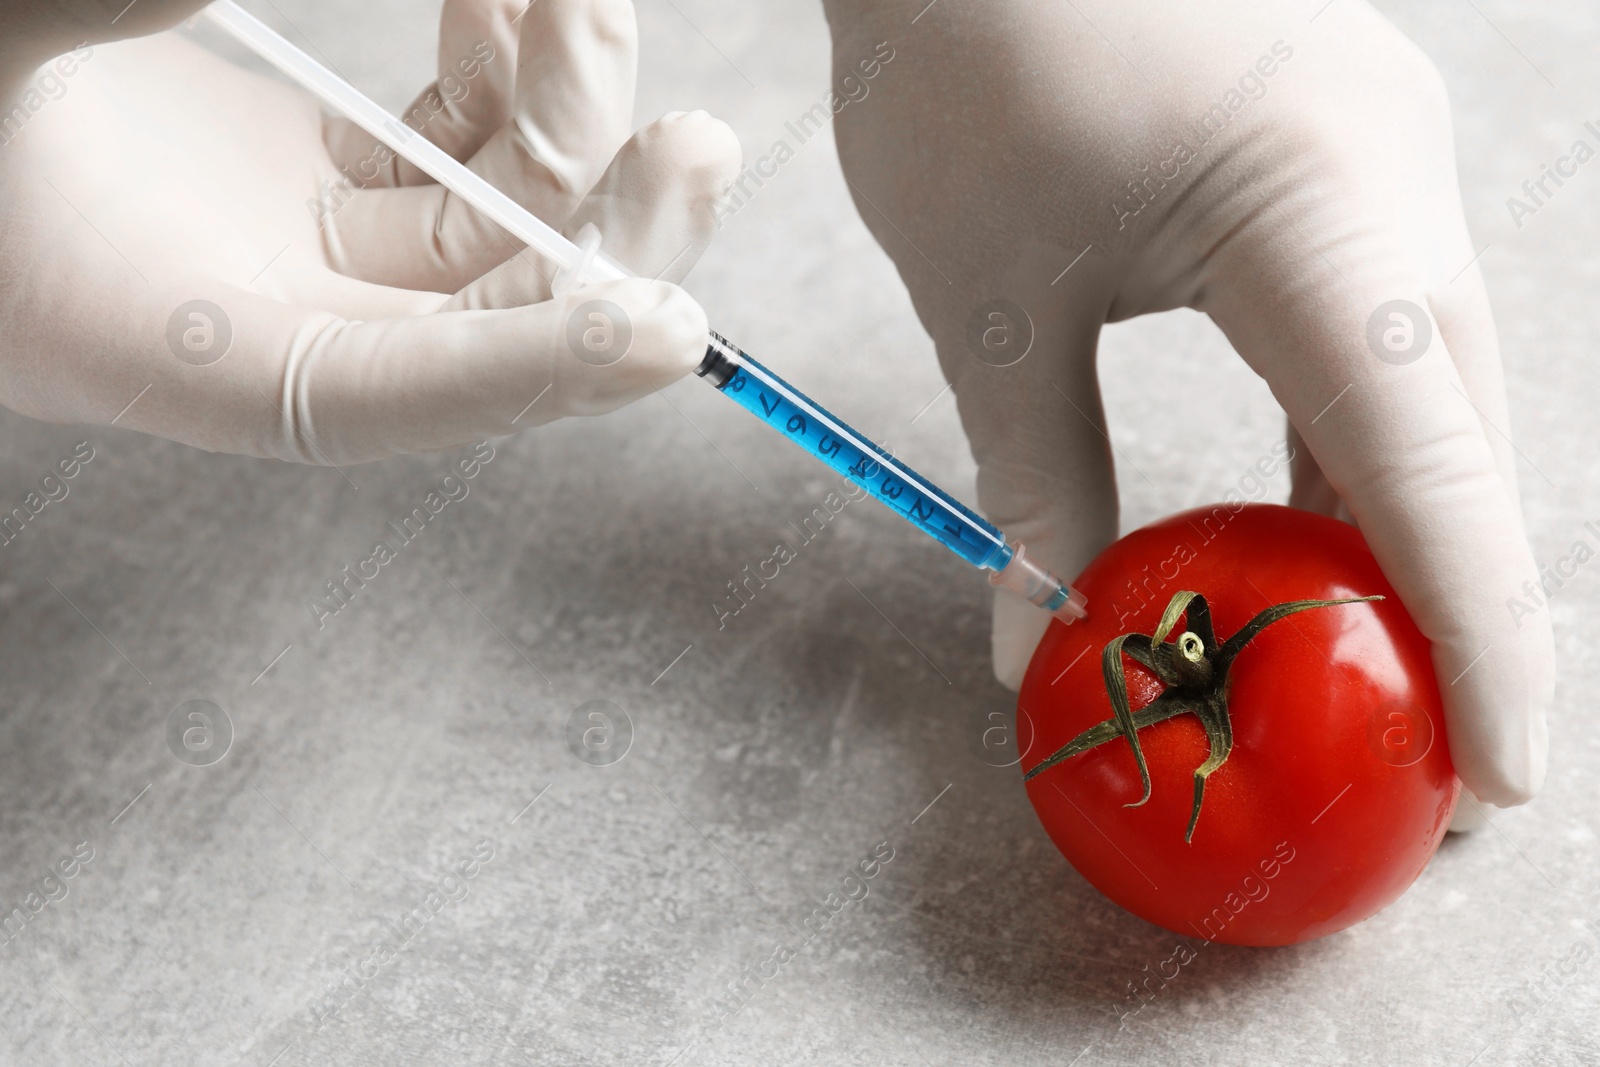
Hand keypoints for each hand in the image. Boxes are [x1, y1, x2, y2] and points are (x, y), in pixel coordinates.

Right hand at [0, 0, 738, 462]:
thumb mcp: (2, 68)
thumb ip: (106, 21)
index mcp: (197, 359)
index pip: (398, 397)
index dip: (535, 371)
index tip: (661, 327)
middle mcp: (285, 325)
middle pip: (494, 322)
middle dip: (609, 236)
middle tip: (695, 145)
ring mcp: (314, 253)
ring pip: (497, 225)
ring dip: (567, 123)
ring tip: (580, 0)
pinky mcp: (322, 183)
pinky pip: (457, 155)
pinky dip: (503, 86)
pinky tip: (512, 6)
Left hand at [824, 0, 1550, 814]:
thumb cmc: (960, 57)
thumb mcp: (990, 298)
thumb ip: (1035, 479)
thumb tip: (1042, 635)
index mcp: (1317, 205)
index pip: (1426, 463)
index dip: (1481, 636)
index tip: (1503, 772)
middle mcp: (1396, 176)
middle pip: (1462, 437)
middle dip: (1457, 607)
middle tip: (1428, 750)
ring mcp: (1389, 154)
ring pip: (1434, 390)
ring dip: (1408, 530)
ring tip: (1367, 667)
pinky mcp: (1349, 153)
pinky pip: (1385, 333)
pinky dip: (1357, 449)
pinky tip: (1311, 535)